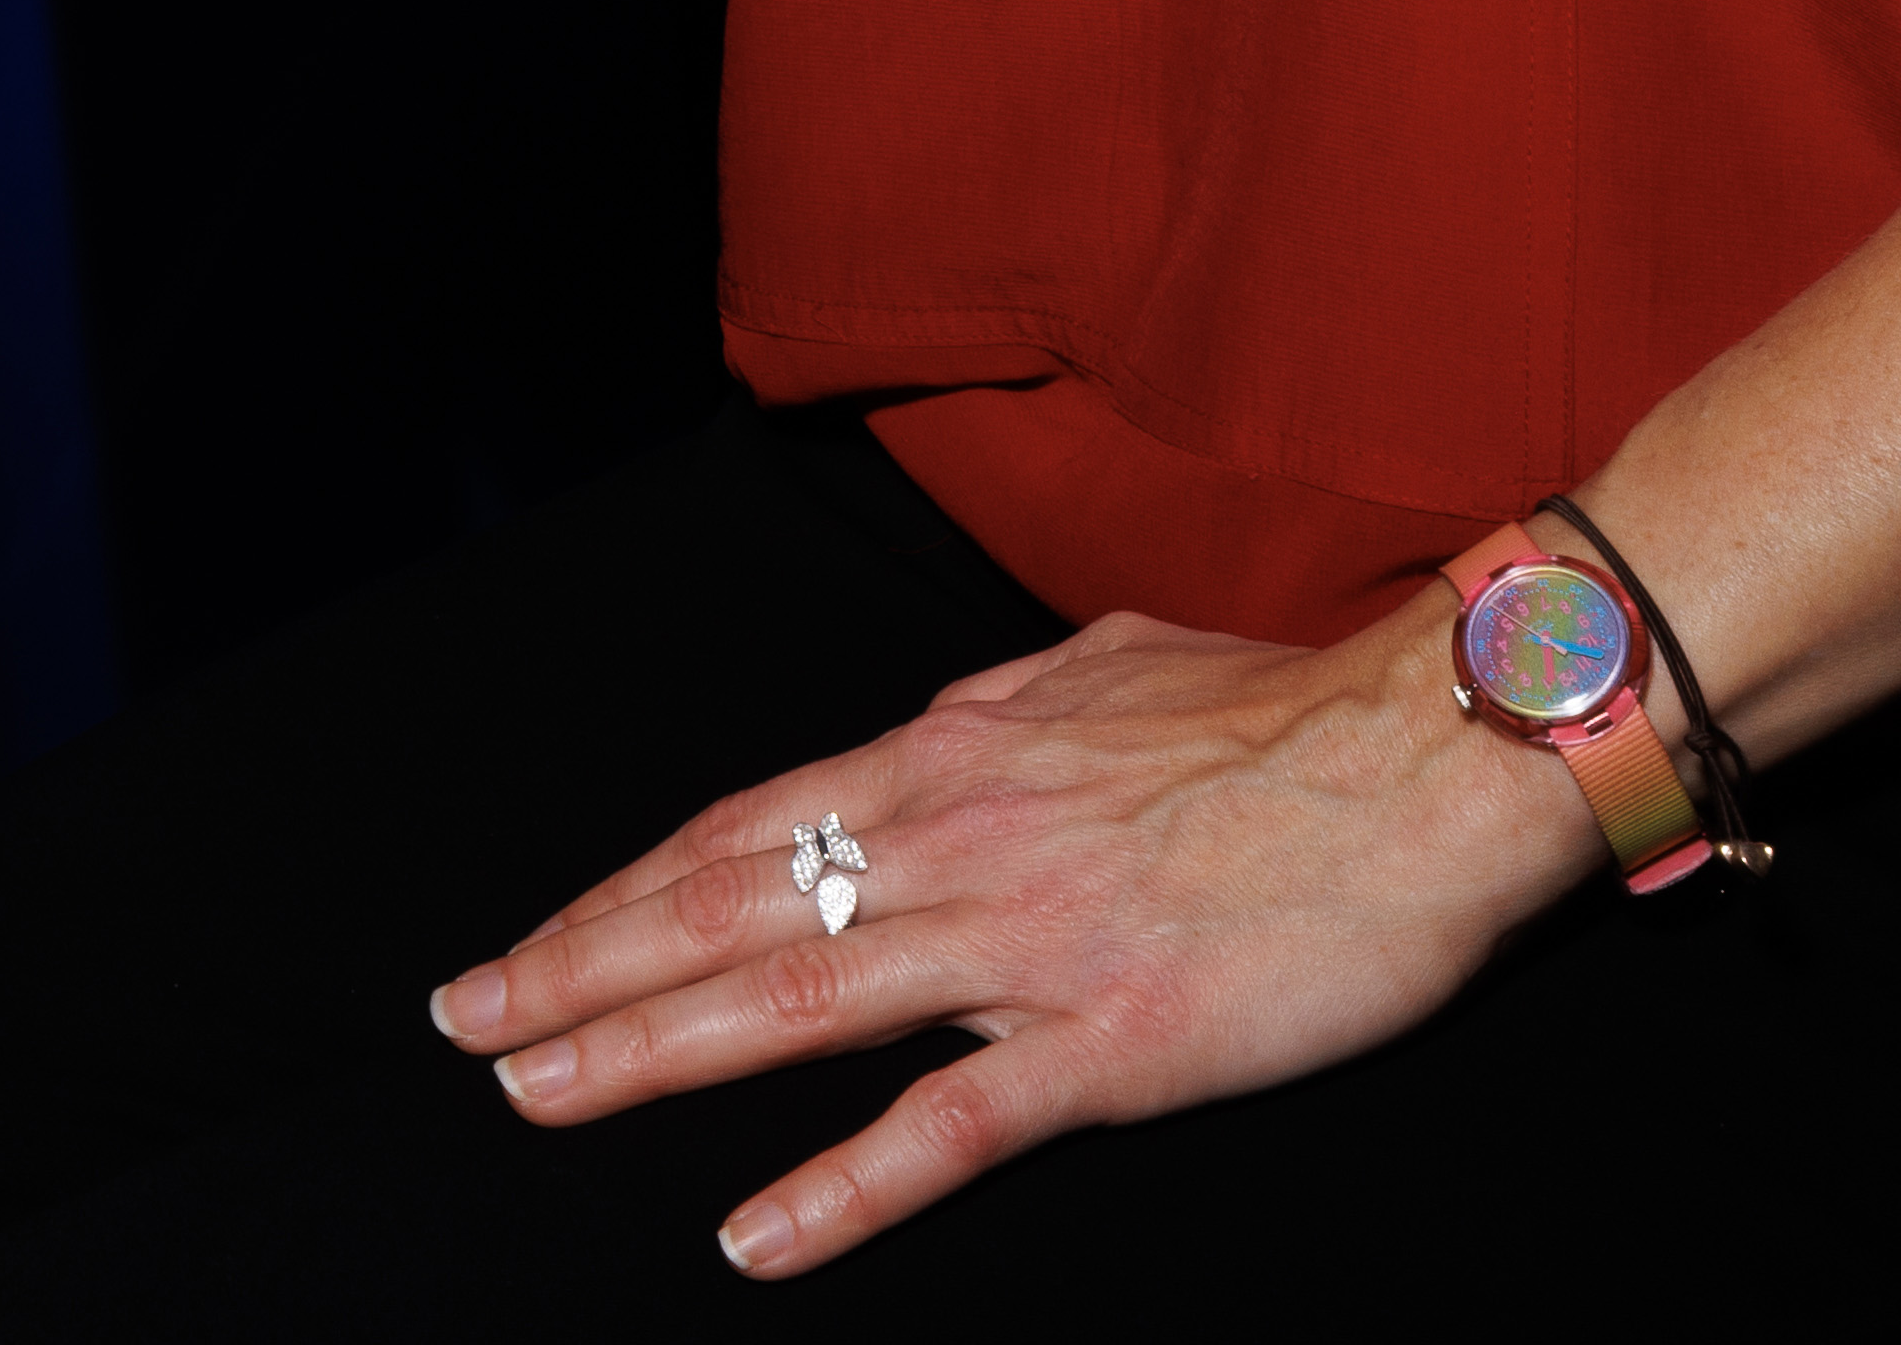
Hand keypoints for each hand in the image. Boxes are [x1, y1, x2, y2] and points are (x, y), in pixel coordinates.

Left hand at [423, 606, 1590, 1279]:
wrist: (1434, 751)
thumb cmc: (1288, 706)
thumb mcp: (1106, 664)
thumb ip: (1007, 703)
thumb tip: (948, 714)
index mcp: (949, 751)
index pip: (738, 826)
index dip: (620, 886)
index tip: (531, 936)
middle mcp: (955, 838)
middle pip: (723, 907)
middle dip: (579, 967)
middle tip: (466, 1021)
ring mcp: (1024, 944)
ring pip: (792, 1001)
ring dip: (646, 1052)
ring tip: (536, 1093)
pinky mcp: (1109, 1043)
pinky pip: (946, 1129)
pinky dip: (835, 1187)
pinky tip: (751, 1237)